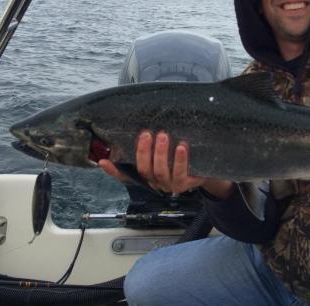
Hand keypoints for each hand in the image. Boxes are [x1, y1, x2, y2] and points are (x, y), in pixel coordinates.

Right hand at [99, 131, 232, 197]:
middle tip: (147, 133)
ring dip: (160, 153)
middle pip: (143, 169)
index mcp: (147, 175)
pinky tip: (182, 147)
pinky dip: (180, 160)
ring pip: (159, 171)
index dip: (113, 170)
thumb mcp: (166, 150)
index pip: (125, 174)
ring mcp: (169, 184)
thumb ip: (154, 143)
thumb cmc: (181, 157)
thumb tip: (143, 123)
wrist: (206, 169)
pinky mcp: (184, 184)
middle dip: (143, 151)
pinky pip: (180, 173)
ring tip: (163, 136)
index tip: (103, 160)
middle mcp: (155, 181)